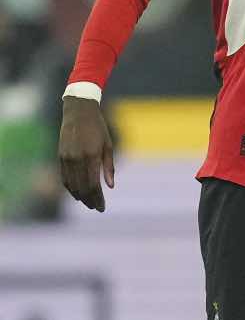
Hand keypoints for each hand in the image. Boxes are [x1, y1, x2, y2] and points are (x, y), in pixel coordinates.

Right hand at [59, 96, 115, 211]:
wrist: (78, 111)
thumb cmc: (98, 128)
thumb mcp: (108, 145)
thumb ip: (109, 167)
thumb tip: (110, 186)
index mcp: (92, 156)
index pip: (93, 185)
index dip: (97, 198)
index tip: (102, 208)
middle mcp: (77, 159)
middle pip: (82, 187)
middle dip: (89, 200)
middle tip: (97, 208)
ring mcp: (67, 158)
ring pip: (72, 185)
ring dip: (80, 196)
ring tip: (89, 202)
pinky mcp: (60, 156)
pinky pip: (64, 177)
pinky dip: (70, 188)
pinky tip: (77, 193)